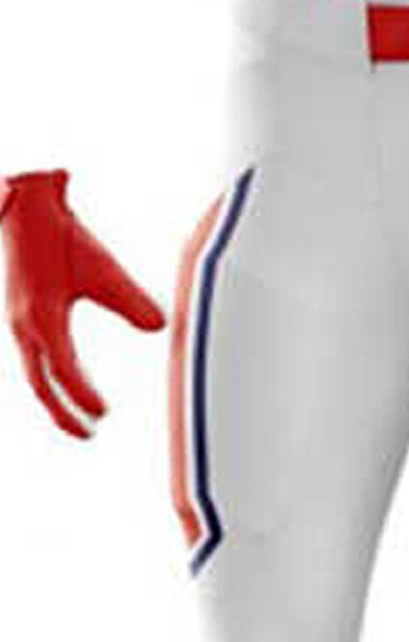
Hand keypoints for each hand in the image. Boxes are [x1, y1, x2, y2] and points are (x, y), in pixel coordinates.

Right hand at [0, 170, 165, 438]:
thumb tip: (159, 328)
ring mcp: (17, 320)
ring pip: (32, 371)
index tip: (103, 414)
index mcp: (42, 318)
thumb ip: (131, 300)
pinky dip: (46, 376)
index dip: (81, 395)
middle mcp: (23, 325)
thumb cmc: (60, 236)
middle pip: (40, 383)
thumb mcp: (102, 269)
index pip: (62, 371)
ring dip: (54, 397)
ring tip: (77, 416)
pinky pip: (31, 356)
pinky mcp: (20, 312)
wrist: (22, 207)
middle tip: (87, 434)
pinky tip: (63, 378)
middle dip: (62, 412)